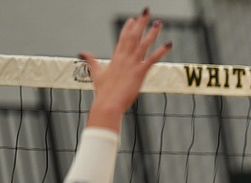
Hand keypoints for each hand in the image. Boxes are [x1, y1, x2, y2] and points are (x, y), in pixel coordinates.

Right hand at [84, 10, 171, 130]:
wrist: (108, 102)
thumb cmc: (103, 91)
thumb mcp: (96, 73)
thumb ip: (91, 61)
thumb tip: (82, 53)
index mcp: (116, 57)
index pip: (123, 38)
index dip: (129, 28)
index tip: (133, 19)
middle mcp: (124, 57)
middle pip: (133, 35)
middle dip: (141, 23)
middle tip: (147, 11)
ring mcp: (132, 63)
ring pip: (143, 44)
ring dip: (152, 32)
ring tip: (159, 22)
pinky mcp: (139, 72)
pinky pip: (152, 59)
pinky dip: (161, 51)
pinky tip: (168, 44)